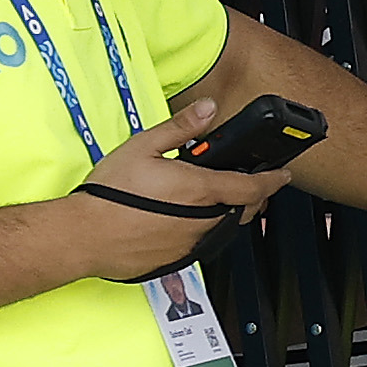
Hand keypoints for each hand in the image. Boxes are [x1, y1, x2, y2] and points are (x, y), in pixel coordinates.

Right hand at [68, 94, 295, 280]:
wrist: (84, 236)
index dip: (273, 180)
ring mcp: (192, 243)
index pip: (253, 187)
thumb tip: (207, 109)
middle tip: (247, 182)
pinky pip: (201, 242)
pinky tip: (181, 216)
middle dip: (251, 196)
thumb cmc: (108, 194)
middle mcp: (203, 221)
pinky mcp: (178, 258)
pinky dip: (202, 228)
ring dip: (225, 211)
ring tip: (209, 196)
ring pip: (223, 227)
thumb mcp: (143, 147)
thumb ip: (180, 128)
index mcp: (200, 191)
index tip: (283, 175)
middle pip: (243, 209)